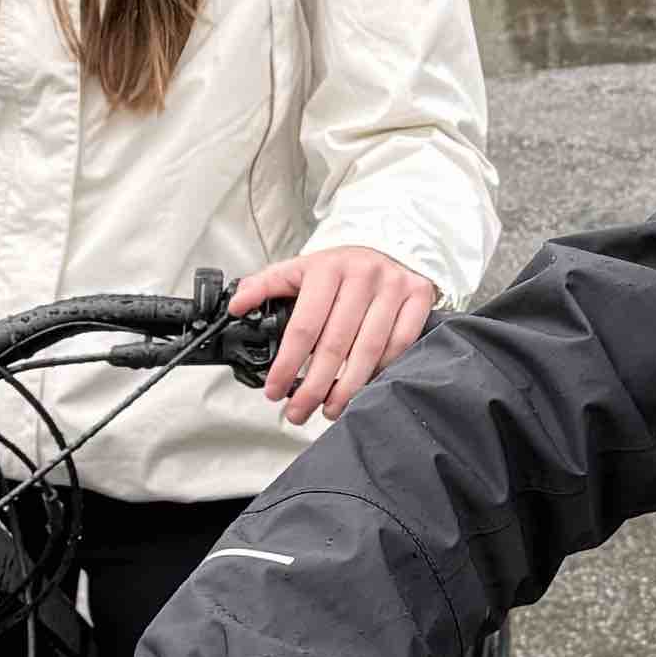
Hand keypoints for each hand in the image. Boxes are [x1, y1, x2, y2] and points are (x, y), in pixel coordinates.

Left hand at [230, 244, 438, 426]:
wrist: (387, 245)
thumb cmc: (340, 268)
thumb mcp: (300, 269)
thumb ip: (266, 286)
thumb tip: (236, 305)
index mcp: (327, 268)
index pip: (303, 327)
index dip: (287, 365)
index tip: (275, 391)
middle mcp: (362, 275)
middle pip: (335, 345)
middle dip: (314, 387)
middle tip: (299, 411)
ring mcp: (393, 286)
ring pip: (368, 350)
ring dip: (346, 388)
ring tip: (328, 409)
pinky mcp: (419, 296)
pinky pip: (399, 345)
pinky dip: (380, 372)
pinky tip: (363, 389)